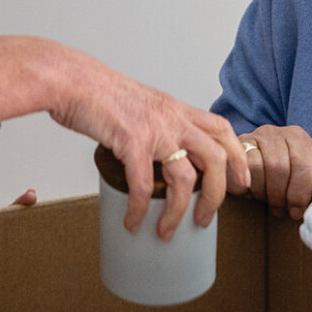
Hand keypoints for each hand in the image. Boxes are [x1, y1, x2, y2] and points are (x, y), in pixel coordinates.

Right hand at [0, 36, 248, 238]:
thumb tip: (155, 158)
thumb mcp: (140, 105)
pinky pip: (144, 185)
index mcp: (176, 109)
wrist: (71, 79)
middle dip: (216, 195)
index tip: (241, 183)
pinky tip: (133, 222)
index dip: (237, 159)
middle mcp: (173, 118)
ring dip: (179, 212)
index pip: (222, 130)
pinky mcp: (131, 142)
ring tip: (166, 232)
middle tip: (205, 218)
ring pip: (186, 178)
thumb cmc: (97, 94)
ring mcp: (155, 130)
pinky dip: (141, 209)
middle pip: (216, 158)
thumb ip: (154, 127)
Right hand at [236, 124, 311, 219]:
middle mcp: (275, 132)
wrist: (256, 158)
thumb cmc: (286, 174)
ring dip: (261, 192)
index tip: (297, 211)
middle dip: (279, 195)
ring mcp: (253, 136)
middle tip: (280, 210)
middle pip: (279, 167)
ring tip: (265, 201)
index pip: (303, 163)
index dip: (300, 192)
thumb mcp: (306, 177)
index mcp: (299, 138)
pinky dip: (244, 186)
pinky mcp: (233, 146)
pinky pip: (237, 169)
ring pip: (256, 168)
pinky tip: (249, 193)